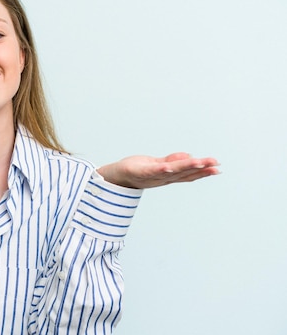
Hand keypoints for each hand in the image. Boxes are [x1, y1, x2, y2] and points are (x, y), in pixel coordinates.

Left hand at [97, 152, 219, 188]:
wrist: (116, 176)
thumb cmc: (137, 169)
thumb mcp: (157, 164)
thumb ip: (172, 161)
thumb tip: (189, 156)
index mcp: (168, 176)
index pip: (188, 174)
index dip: (202, 172)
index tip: (217, 168)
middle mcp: (162, 178)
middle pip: (184, 173)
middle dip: (200, 169)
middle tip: (215, 164)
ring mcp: (152, 176)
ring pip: (172, 171)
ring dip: (186, 167)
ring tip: (199, 162)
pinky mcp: (140, 172)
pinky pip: (152, 171)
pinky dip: (161, 169)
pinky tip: (169, 166)